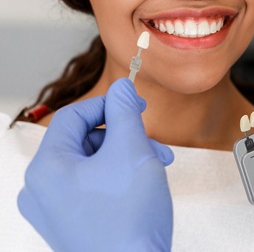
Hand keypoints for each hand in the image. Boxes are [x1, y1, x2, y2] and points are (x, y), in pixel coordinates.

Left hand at [18, 78, 173, 251]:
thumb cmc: (130, 219)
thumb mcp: (133, 150)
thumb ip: (126, 111)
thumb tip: (122, 86)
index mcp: (47, 168)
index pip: (75, 116)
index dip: (110, 104)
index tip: (137, 106)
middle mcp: (40, 189)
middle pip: (85, 141)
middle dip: (125, 137)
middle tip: (154, 144)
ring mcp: (52, 210)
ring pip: (91, 164)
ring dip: (126, 157)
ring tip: (155, 167)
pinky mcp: (69, 224)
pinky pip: (91, 186)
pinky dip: (117, 179)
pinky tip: (141, 185)